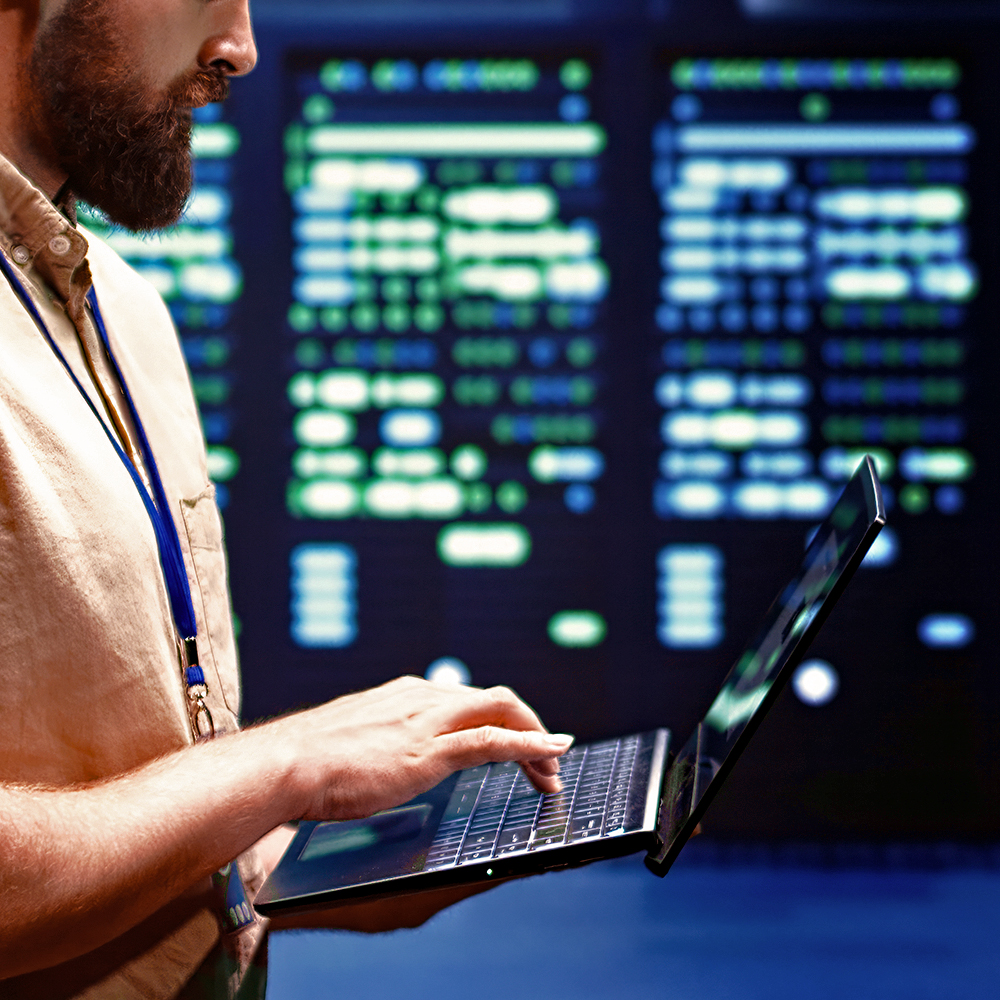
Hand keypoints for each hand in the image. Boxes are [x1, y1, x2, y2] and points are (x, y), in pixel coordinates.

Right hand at [264, 676, 572, 822]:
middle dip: (527, 728)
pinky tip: (552, 753)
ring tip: (553, 771)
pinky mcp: (428, 749)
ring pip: (501, 713)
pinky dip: (529, 744)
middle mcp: (422, 696)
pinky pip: (492, 741)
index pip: (469, 700)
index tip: (515, 745)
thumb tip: (384, 757)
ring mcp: (427, 720)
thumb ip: (379, 740)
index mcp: (406, 693)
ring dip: (535, 739)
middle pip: (494, 702)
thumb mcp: (355, 740)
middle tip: (547, 762)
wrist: (285, 763)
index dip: (500, 721)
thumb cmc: (309, 761)